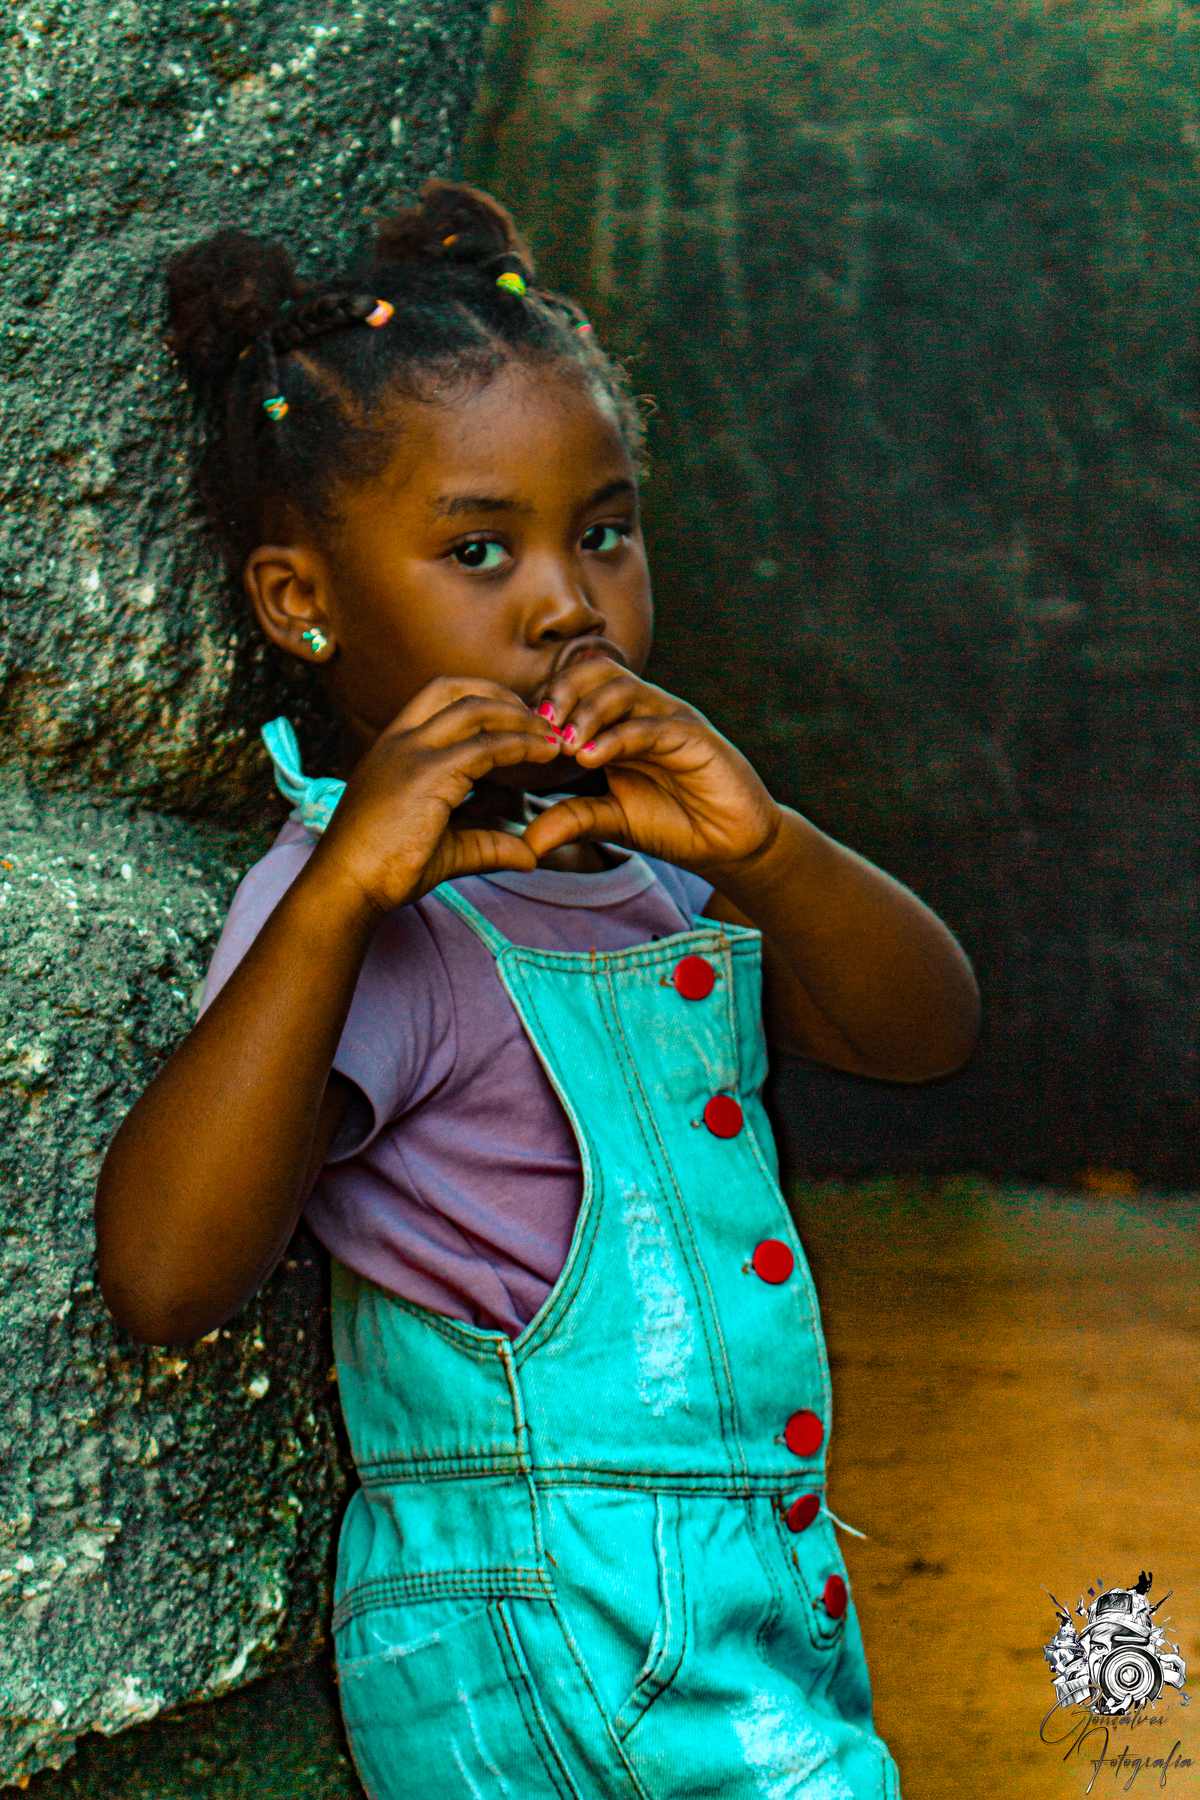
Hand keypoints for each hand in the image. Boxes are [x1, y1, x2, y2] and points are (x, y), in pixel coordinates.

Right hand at [309, 677, 560, 918]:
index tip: (518, 720)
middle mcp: (400, 741)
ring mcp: (412, 753)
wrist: (347, 886)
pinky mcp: (427, 775)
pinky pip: (485, 747)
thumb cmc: (384, 870)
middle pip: (456, 689)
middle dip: (504, 697)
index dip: (484, 700)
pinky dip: (520, 746)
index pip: (439, 698)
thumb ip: (487, 843)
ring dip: (519, 718)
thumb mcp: (445, 847)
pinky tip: (542, 756)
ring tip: (550, 737)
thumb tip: (530, 854)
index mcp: (393, 747)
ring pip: (475, 709)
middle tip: (540, 721)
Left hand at [522, 658, 783, 879]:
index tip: (519, 736)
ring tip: (565, 744)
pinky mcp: (694, 736)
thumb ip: (572, 820)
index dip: (545, 704)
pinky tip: (590, 758)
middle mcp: (642, 711)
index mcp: (618, 723)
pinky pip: (650, 725)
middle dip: (561, 692)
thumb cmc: (673, 824)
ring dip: (586, 712)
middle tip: (538, 727)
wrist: (730, 844)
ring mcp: (669, 719)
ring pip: (621, 690)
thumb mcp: (612, 821)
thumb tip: (526, 844)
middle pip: (595, 672)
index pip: (576, 688)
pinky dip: (617, 738)